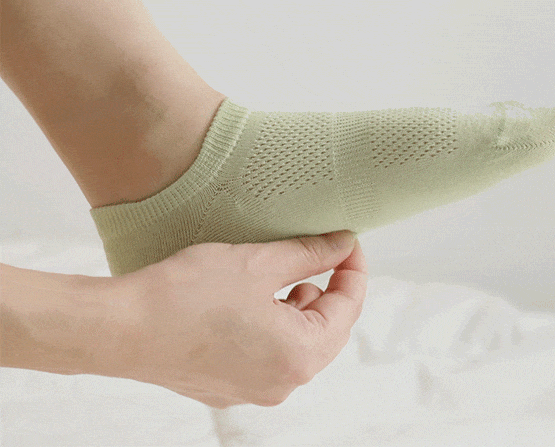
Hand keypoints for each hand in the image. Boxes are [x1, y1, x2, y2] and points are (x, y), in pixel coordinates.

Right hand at [118, 231, 367, 407]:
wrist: (122, 328)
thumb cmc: (187, 296)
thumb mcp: (259, 264)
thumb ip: (309, 254)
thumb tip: (343, 245)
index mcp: (300, 355)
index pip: (348, 308)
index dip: (352, 270)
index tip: (346, 244)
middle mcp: (284, 383)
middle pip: (327, 331)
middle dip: (328, 291)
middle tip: (318, 256)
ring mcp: (255, 391)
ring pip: (298, 345)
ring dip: (300, 311)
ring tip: (283, 281)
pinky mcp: (229, 388)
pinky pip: (270, 357)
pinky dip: (274, 329)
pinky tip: (255, 305)